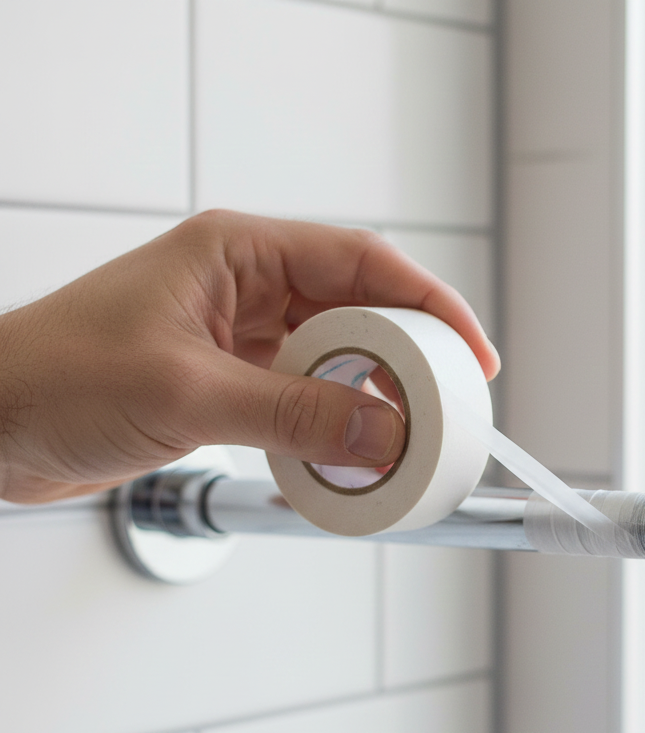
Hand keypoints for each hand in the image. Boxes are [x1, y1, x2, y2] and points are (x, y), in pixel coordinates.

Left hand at [0, 209, 498, 502]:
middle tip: (444, 407)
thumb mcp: (186, 393)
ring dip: (372, 395)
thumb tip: (383, 432)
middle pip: (359, 310)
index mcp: (237, 251)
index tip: (471, 354)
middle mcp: (245, 286)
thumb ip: (293, 415)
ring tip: (404, 434)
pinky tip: (348, 449)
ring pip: (335, 358)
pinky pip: (304, 395)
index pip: (362, 262)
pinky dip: (332, 423)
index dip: (429, 304)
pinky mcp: (229, 381)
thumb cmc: (54, 376)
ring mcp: (238, 335)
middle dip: (409, 358)